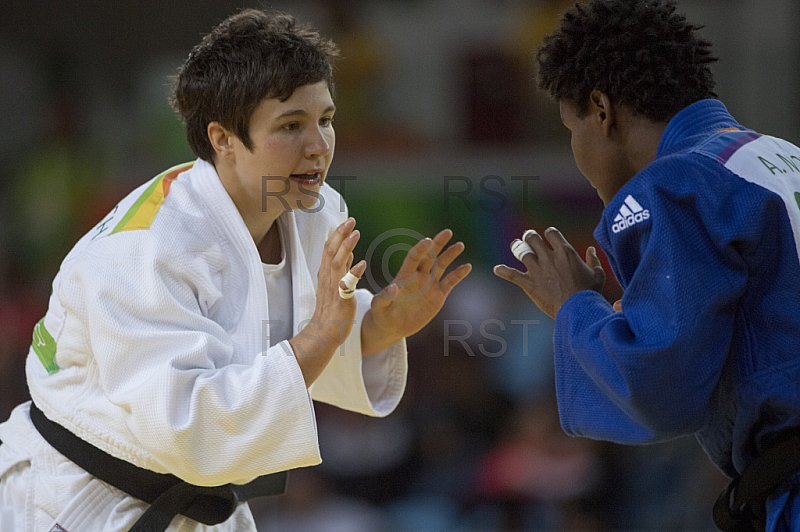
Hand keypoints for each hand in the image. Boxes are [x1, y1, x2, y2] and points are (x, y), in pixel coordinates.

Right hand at [289, 217, 364, 384]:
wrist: (324, 333)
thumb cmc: (331, 309)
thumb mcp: (335, 283)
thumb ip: (341, 267)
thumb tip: (347, 250)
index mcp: (326, 273)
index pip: (329, 249)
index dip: (337, 234)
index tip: (347, 221)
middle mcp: (327, 278)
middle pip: (330, 251)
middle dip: (340, 234)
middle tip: (351, 220)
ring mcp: (333, 289)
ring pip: (336, 263)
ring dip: (345, 247)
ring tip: (355, 233)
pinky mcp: (341, 300)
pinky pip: (345, 285)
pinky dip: (353, 273)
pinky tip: (361, 264)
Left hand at [362, 229, 471, 354]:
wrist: (393, 327)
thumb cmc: (382, 315)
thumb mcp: (379, 308)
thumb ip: (384, 298)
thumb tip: (393, 287)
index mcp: (404, 277)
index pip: (413, 258)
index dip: (420, 250)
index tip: (427, 241)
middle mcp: (418, 277)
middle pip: (430, 256)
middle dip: (438, 244)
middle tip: (447, 232)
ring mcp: (429, 285)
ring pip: (442, 265)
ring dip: (450, 255)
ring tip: (460, 244)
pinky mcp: (438, 296)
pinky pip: (450, 282)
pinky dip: (459, 274)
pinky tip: (468, 266)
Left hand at [493, 227, 604, 319]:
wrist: (577, 310)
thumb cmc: (590, 293)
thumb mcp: (597, 274)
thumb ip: (594, 260)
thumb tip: (591, 249)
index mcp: (565, 251)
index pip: (551, 233)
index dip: (548, 234)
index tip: (547, 237)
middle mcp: (548, 257)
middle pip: (533, 238)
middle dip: (530, 237)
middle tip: (528, 238)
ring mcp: (537, 269)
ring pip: (521, 252)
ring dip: (517, 247)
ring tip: (515, 245)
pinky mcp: (529, 283)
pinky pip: (512, 274)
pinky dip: (503, 271)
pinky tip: (497, 269)